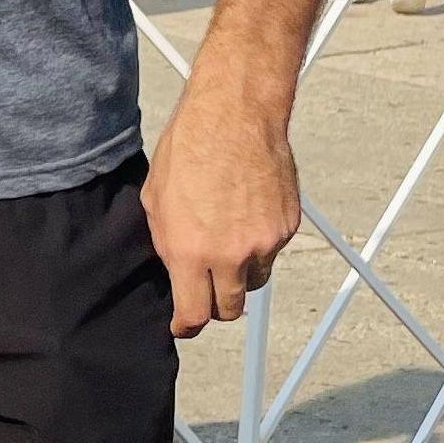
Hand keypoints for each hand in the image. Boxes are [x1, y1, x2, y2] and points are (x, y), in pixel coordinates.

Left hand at [143, 69, 302, 339]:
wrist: (235, 116)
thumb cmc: (188, 150)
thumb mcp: (156, 202)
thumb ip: (167, 244)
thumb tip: (175, 271)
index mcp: (192, 252)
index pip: (195, 314)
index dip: (187, 326)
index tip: (183, 326)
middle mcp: (232, 255)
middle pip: (230, 308)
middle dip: (216, 305)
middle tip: (206, 291)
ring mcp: (264, 242)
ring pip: (254, 280)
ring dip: (240, 274)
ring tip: (225, 242)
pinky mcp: (287, 227)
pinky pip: (272, 251)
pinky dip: (259, 244)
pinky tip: (245, 214)